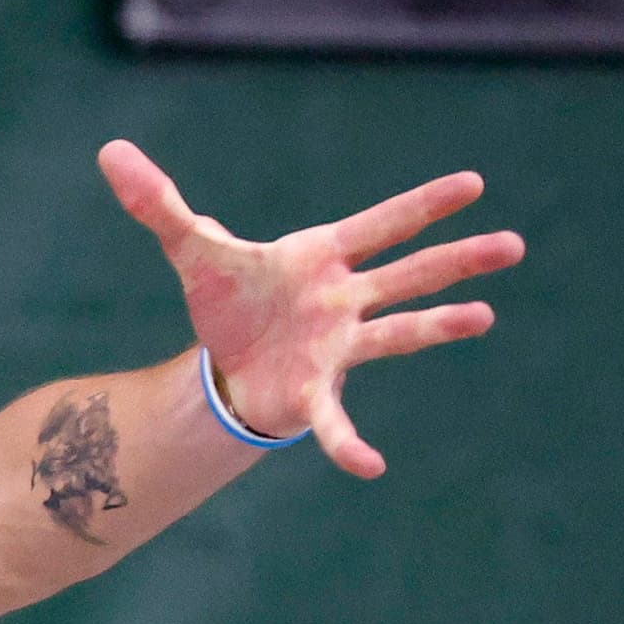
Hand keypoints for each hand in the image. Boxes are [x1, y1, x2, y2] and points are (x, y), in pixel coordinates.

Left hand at [99, 140, 522, 479]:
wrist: (227, 363)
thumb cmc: (230, 301)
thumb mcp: (190, 251)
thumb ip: (158, 206)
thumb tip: (111, 155)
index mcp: (322, 258)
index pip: (380, 225)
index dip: (422, 206)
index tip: (472, 185)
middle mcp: (344, 299)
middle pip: (410, 274)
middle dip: (457, 261)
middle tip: (512, 245)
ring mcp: (339, 346)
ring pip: (398, 333)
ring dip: (440, 327)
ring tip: (483, 317)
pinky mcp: (315, 392)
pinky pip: (337, 420)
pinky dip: (348, 445)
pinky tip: (369, 468)